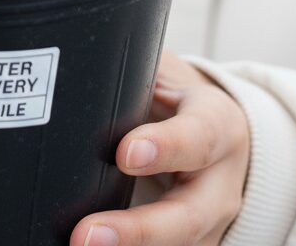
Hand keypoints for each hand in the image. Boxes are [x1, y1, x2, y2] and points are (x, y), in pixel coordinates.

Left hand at [70, 49, 249, 245]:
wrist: (217, 134)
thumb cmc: (176, 98)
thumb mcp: (165, 74)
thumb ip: (132, 74)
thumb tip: (74, 68)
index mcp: (217, 125)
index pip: (198, 136)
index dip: (164, 147)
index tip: (124, 154)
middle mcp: (221, 182)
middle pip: (188, 216)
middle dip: (138, 231)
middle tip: (86, 235)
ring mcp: (211, 224)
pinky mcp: (196, 244)